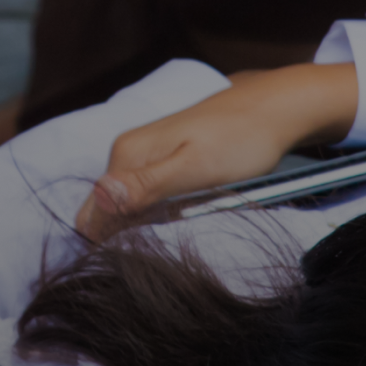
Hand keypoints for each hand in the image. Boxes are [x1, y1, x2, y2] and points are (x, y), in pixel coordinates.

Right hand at [72, 63, 361, 241]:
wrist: (274, 108)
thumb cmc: (242, 139)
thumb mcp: (197, 169)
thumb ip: (147, 185)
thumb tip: (100, 196)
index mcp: (126, 154)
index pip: (92, 214)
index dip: (110, 243)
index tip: (143, 256)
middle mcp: (127, 153)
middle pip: (107, 212)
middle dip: (129, 235)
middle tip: (172, 238)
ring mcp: (145, 155)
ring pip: (129, 207)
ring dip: (150, 224)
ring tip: (186, 220)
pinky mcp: (164, 159)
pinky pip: (149, 197)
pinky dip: (165, 211)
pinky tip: (190, 209)